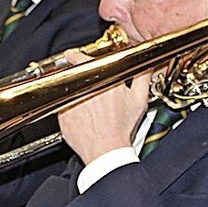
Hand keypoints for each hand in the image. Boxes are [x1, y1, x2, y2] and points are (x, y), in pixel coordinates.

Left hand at [58, 50, 153, 164]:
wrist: (106, 151)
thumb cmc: (121, 128)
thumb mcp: (139, 100)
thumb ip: (142, 77)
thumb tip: (146, 64)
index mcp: (101, 80)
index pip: (80, 58)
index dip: (77, 56)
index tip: (75, 56)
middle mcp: (82, 89)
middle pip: (73, 74)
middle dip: (79, 78)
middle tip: (88, 87)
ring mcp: (68, 102)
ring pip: (66, 90)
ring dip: (74, 94)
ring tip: (87, 107)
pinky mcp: (61, 116)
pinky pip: (61, 107)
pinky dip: (69, 109)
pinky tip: (82, 117)